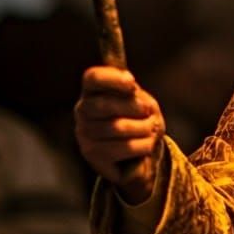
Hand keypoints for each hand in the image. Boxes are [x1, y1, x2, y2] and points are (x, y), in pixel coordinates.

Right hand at [75, 66, 165, 203]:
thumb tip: (130, 88)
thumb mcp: (139, 99)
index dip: (112, 78)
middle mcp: (82, 110)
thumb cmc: (137, 117)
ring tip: (150, 128)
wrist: (138, 150)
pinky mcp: (92, 154)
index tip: (132, 83)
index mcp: (92, 91)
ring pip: (117, 127)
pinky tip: (146, 144)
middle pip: (104, 104)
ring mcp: (84, 133)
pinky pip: (123, 147)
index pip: (92, 78)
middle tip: (148, 111)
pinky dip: (143, 145)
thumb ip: (132, 91)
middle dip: (133, 107)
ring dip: (143, 128)